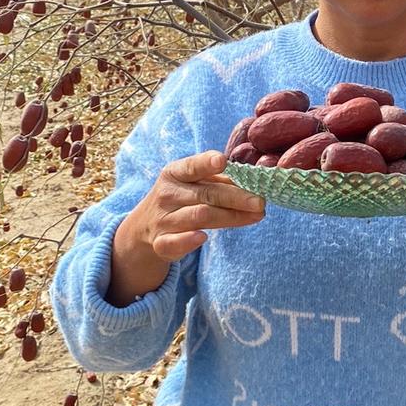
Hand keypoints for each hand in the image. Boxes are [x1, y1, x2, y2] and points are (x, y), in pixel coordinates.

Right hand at [134, 150, 266, 262]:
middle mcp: (168, 194)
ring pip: (198, 216)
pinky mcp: (161, 243)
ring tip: (256, 216)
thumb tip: (255, 180)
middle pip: (206, 194)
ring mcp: (163, 219)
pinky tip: (203, 237)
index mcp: (176, 173)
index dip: (207, 163)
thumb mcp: (194, 183)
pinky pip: (173, 243)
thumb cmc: (181, 198)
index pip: (192, 166)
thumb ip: (220, 180)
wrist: (143, 227)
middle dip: (236, 197)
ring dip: (230, 217)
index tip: (223, 161)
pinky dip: (188, 241)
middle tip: (261, 202)